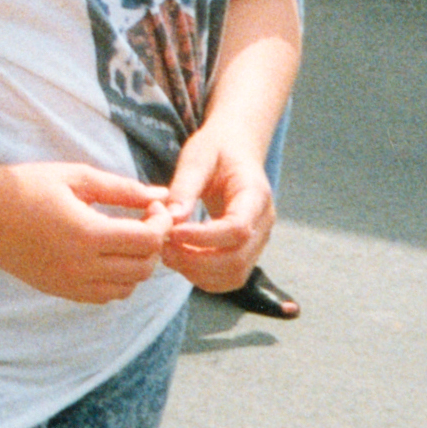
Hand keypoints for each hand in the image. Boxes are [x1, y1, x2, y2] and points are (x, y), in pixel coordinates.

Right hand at [0, 163, 174, 303]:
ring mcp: (68, 283)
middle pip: (142, 269)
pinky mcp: (58, 290)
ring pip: (126, 288)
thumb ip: (122, 189)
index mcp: (86, 234)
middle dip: (153, 245)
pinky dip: (115, 281)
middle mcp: (80, 266)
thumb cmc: (27, 185)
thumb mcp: (77, 177)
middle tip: (145, 221)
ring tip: (126, 239)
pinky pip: (102, 296)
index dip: (160, 223)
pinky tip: (106, 256)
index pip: (148, 241)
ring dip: (136, 265)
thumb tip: (162, 195)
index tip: (153, 207)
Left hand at [156, 119, 272, 291]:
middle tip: (163, 247)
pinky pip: (228, 278)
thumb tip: (172, 219)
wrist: (236, 150)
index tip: (172, 233)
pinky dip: (202, 276)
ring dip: (197, 272)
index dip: (203, 238)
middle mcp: (263, 223)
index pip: (238, 229)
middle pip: (237, 260)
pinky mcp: (246, 252)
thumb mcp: (197, 156)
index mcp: (255, 195)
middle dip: (196, 261)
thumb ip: (185, 187)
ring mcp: (258, 241)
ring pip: (233, 276)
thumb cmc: (216, 149)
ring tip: (168, 253)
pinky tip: (180, 258)